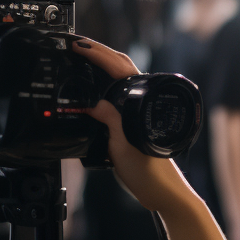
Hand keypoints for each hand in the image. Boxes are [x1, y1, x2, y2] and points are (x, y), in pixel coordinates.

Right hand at [73, 39, 192, 213]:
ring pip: (119, 86)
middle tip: (77, 46)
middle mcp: (143, 106)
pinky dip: (102, 94)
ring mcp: (138, 116)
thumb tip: (94, 104)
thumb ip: (108, 120)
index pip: (120, 68)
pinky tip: (90, 96)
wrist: (162, 193)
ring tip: (81, 63)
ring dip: (101, 73)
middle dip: (100, 56)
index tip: (80, 45)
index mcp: (143, 104)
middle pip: (121, 71)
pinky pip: (115, 103)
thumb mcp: (121, 144)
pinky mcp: (133, 128)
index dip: (99, 54)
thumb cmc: (150, 172)